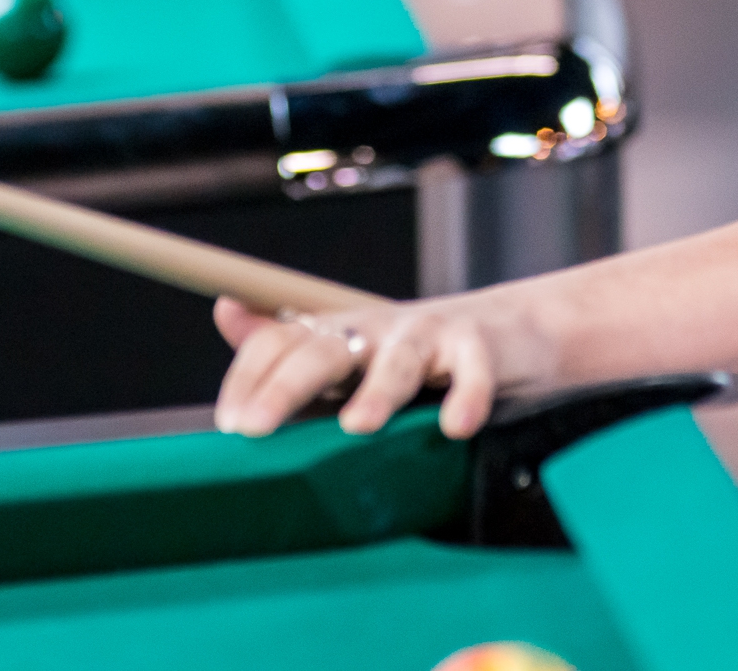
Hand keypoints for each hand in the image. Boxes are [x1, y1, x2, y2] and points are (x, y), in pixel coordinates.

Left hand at [211, 292, 555, 441]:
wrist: (512, 331)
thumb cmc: (419, 354)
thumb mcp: (351, 350)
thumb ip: (287, 347)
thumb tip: (226, 310)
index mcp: (339, 334)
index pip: (279, 343)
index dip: (249, 378)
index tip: (230, 425)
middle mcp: (376, 330)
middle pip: (325, 350)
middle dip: (286, 387)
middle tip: (255, 428)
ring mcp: (428, 336)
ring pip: (397, 362)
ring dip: (377, 393)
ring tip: (358, 426)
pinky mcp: (479, 348)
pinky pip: (473, 371)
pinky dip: (467, 395)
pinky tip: (456, 425)